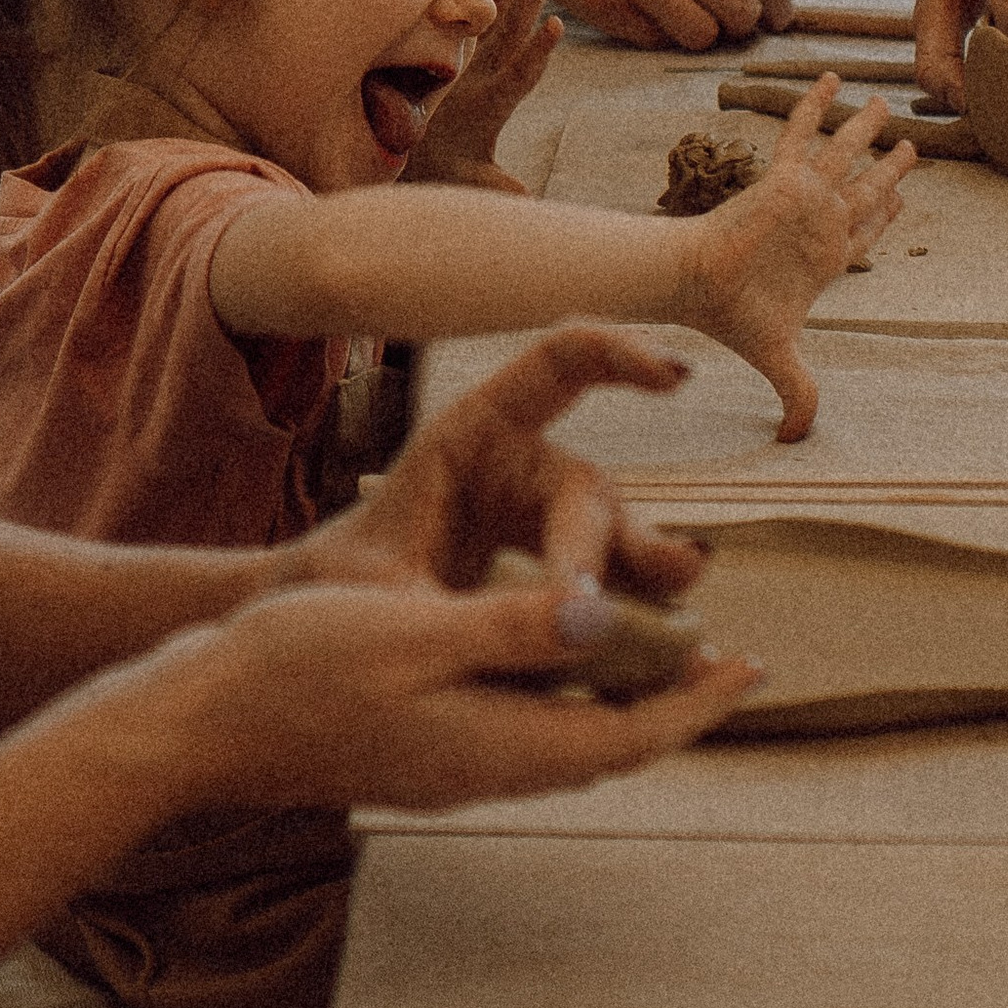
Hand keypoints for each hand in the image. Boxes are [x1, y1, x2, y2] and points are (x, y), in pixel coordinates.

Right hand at [130, 573, 758, 820]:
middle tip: (723, 660)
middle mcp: (482, 771)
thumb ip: (511, 628)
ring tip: (658, 653)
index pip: (626, 736)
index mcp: (494, 745)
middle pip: (605, 746)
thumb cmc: (296, 668)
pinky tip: (553, 658)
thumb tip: (604, 617)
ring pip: (562, 740)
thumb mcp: (412, 631)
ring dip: (616, 702)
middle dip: (670, 706)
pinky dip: (559, 698)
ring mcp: (449, 768)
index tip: (752, 668)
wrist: (200, 723)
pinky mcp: (420, 754)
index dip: (695, 703)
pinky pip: (518, 732)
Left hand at [284, 326, 707, 607]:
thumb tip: (582, 618)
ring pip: (611, 540)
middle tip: (632, 589)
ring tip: (684, 593)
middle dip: (619, 536)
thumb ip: (470, 612)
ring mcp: (542, 522)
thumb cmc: (344, 592)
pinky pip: (608, 588)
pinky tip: (677, 652)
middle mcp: (518, 468)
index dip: (619, 355)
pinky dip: (638, 614)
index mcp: (471, 434)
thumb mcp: (388, 597)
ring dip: (648, 571)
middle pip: (587, 488)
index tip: (675, 379)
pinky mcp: (555, 576)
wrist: (322, 633)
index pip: (558, 365)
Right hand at [405, 0, 560, 189]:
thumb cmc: (448, 173)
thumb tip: (525, 196)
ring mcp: (479, 61)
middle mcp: (492, 76)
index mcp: (493, 105)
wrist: (434, 165)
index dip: (537, 54)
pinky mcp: (464, 52)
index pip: (520, 77)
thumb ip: (494, 186)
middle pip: (513, 31)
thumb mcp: (469, 183)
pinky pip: (471, 9)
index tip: (556, 26)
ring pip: (496, 12)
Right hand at [525, 0, 792, 48]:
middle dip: (744, 24)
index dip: (780, 5)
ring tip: (691, 16)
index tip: (779, 18)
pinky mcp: (607, 8)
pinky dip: (663, 34)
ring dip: (705, 34)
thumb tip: (766, 3)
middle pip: (740, 11)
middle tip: (733, 20)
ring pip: (703, 35)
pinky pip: (659, 41)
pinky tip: (646, 9)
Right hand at [680, 74, 911, 440]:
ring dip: (865, 131)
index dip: (885, 215)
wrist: (698, 284)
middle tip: (909, 146)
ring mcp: (804, 197)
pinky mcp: (782, 178)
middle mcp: (820, 222)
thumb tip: (798, 442)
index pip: (865, 231)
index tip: (901, 197)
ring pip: (844, 156)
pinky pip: (802, 133)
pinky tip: (833, 80)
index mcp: (826, 260)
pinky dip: (815, 106)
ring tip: (886, 105)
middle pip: (865, 188)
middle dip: (889, 168)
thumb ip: (798, 394)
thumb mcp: (780, 360)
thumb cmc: (733, 316)